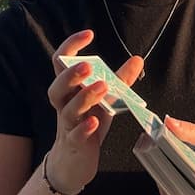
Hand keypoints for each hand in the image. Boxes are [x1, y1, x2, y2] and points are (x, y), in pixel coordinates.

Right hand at [46, 30, 143, 194]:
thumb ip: (120, 80)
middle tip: (88, 64)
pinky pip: (76, 135)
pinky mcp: (76, 144)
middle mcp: (65, 104)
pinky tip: (95, 121)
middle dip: (71, 74)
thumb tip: (137, 58)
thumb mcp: (106, 99)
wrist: (74, 161)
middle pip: (57, 86)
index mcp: (70, 88)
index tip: (89, 33)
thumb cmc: (88, 122)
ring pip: (68, 110)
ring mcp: (68, 125)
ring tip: (101, 87)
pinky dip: (85, 128)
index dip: (71, 46)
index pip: (62, 62)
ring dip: (84, 97)